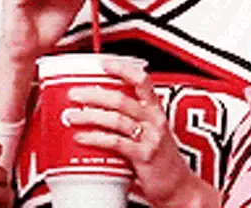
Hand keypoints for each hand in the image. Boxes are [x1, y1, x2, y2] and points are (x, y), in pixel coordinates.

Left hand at [66, 59, 212, 207]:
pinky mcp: (144, 156)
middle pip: (121, 99)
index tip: (103, 64)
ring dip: (89, 116)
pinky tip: (82, 137)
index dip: (122, 69)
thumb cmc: (160, 158)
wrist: (178, 186)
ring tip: (72, 116)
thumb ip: (130, 117)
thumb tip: (97, 105)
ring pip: (115, 119)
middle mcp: (154, 119)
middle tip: (74, 94)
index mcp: (155, 109)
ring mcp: (150, 137)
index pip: (142, 80)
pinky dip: (95, 138)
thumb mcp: (150, 130)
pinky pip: (115, 142)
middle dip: (94, 94)